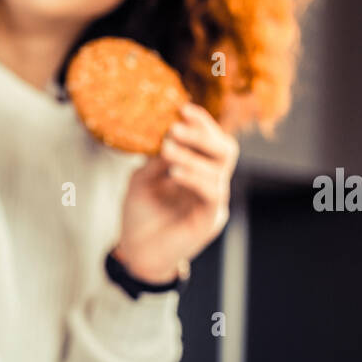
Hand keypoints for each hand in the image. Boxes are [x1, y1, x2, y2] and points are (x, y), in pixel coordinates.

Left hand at [113, 103, 239, 283]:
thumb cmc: (140, 215)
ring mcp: (213, 202)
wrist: (136, 253)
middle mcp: (211, 184)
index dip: (202, 123)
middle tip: (175, 128)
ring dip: (193, 155)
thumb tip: (168, 130)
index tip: (183, 108)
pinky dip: (195, 178)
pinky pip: (212, 193)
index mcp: (198, 170)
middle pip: (225, 150)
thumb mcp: (143, 179)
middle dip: (202, 134)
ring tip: (167, 148)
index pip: (211, 140)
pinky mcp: (210, 220)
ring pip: (219, 169)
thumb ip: (157, 158)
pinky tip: (174, 172)